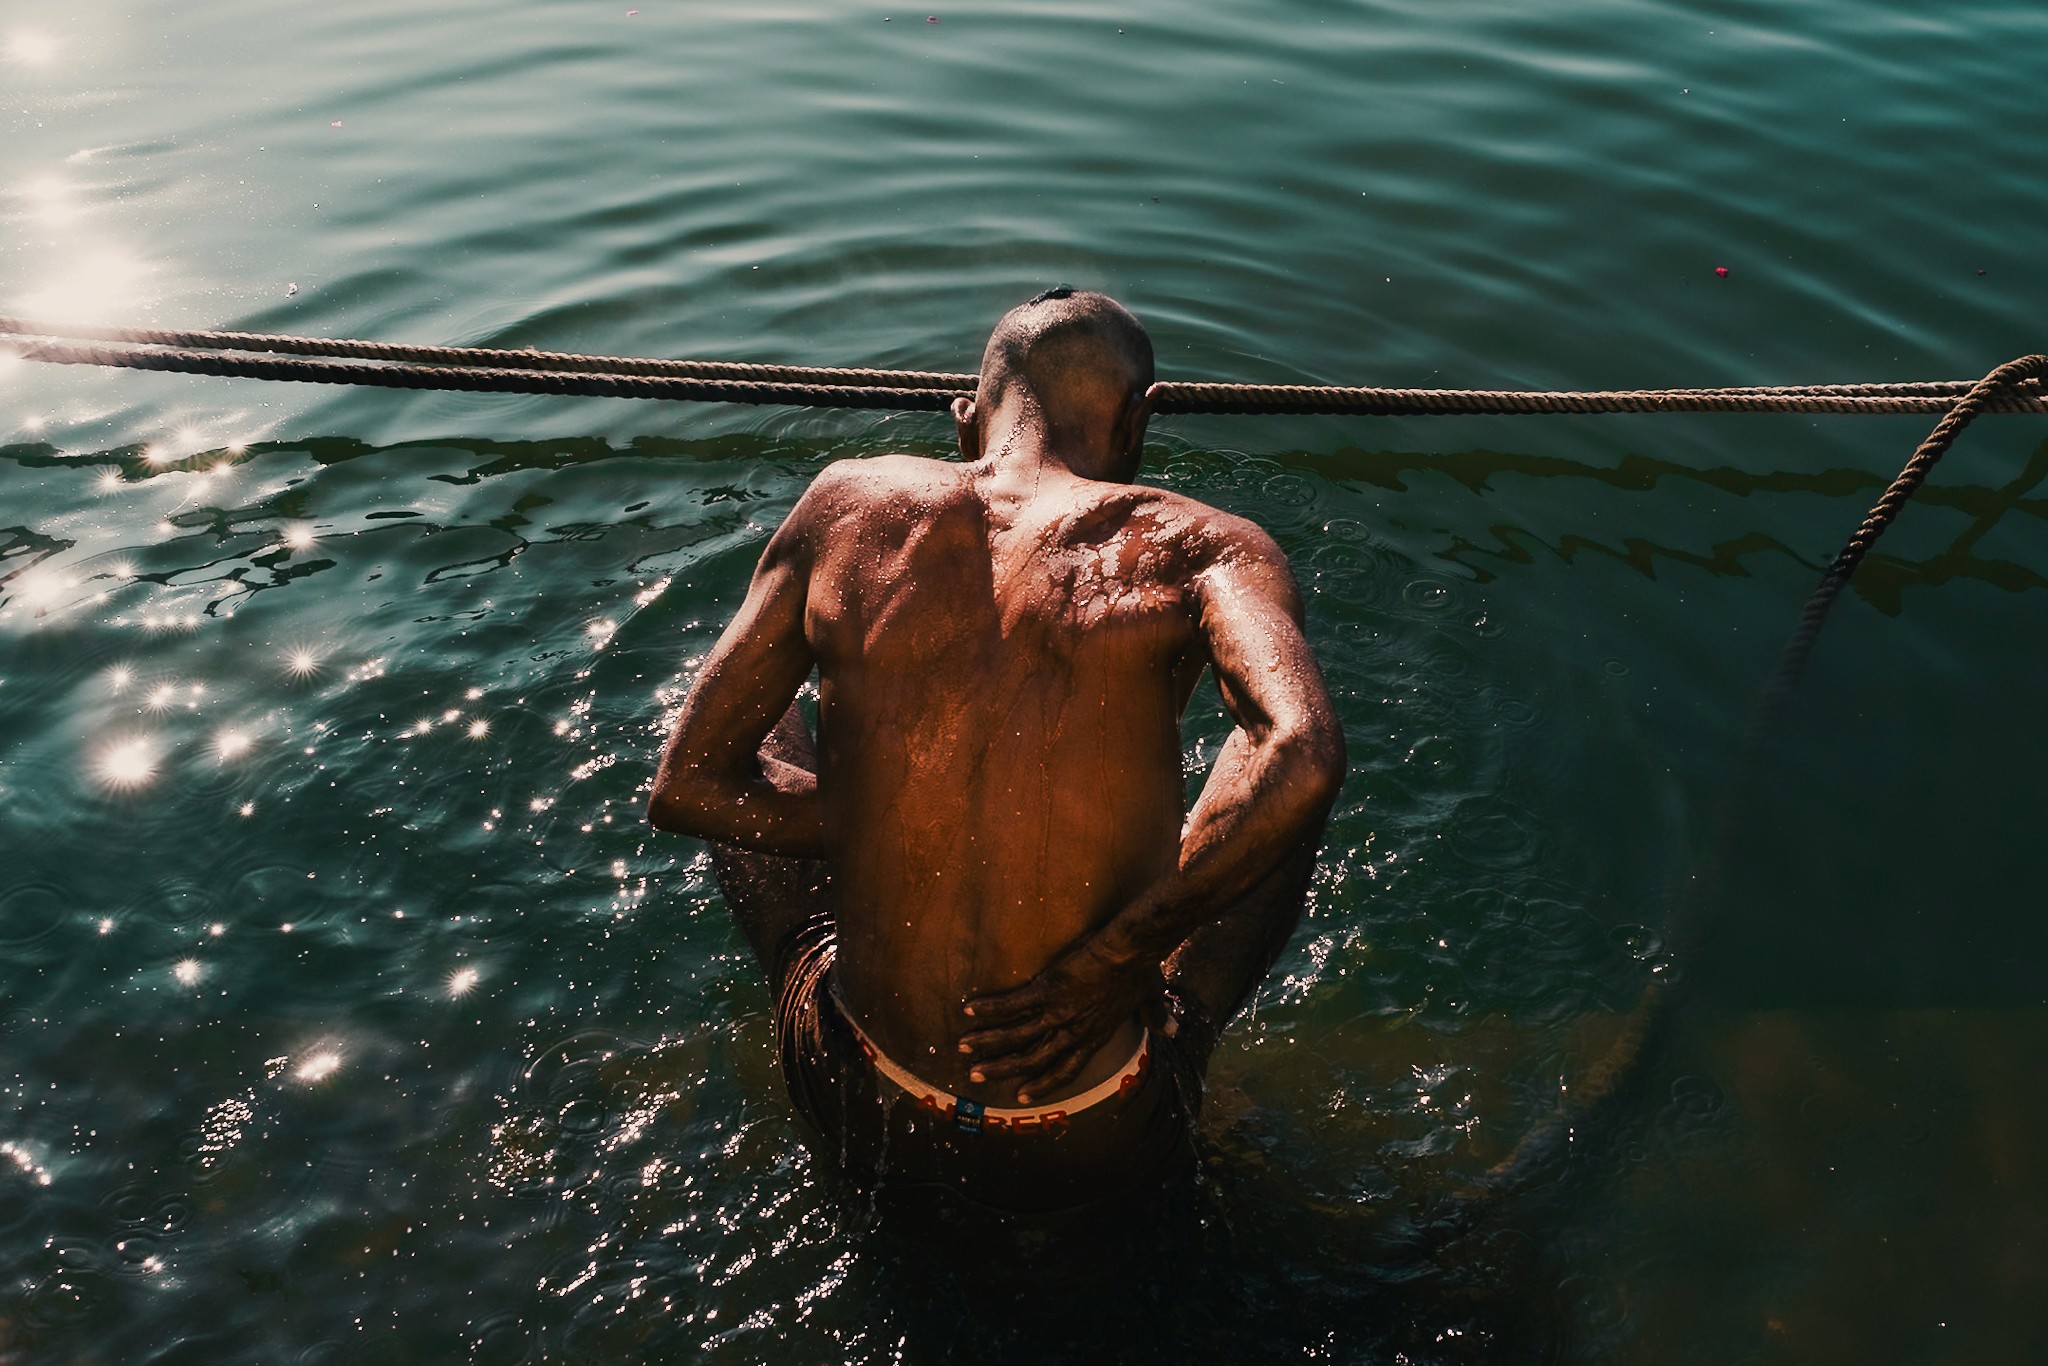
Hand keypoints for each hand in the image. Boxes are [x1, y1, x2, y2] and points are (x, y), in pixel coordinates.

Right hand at [957, 938, 1161, 1105]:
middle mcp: (1073, 1030)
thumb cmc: (1141, 969)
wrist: (1131, 949)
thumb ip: (1157, 1017)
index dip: (1043, 1083)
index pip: (1066, 1069)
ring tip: (964, 1048)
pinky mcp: (1047, 989)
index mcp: (1094, 1035)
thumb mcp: (1151, 998)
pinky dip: (991, 1008)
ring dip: (988, 1044)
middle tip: (975, 1075)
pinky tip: (969, 1009)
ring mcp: (1058, 1011)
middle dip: (1002, 1069)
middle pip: (1032, 1059)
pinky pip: (1013, 1004)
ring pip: (1017, 1037)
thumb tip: (1175, 1029)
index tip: (1022, 1094)